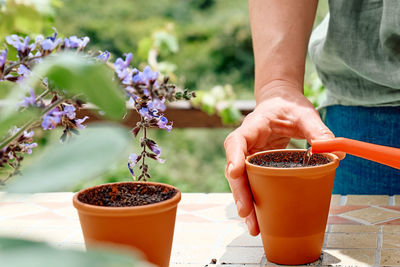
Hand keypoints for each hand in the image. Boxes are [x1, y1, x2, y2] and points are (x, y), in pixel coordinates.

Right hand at [224, 82, 340, 235]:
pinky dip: (254, 201)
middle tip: (247, 214)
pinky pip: (251, 184)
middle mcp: (245, 145)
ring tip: (254, 227)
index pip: (236, 141)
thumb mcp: (304, 114)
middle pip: (235, 170)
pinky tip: (260, 219)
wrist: (279, 103)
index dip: (233, 157)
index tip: (234, 172)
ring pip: (240, 182)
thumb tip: (336, 152)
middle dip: (239, 193)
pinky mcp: (255, 166)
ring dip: (245, 204)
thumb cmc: (288, 107)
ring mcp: (248, 157)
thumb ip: (317, 130)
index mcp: (252, 127)